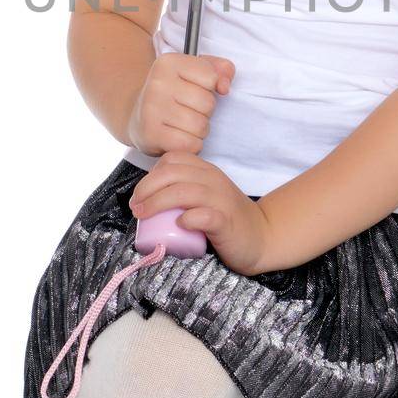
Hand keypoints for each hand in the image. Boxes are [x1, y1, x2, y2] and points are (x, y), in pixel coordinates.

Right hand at [127, 54, 235, 156]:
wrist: (136, 116)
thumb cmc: (173, 93)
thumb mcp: (194, 72)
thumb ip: (220, 69)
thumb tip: (224, 87)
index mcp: (169, 62)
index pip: (211, 77)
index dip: (209, 88)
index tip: (194, 89)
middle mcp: (157, 83)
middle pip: (207, 103)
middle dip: (205, 112)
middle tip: (188, 110)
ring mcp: (151, 109)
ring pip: (200, 126)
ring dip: (198, 130)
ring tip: (183, 125)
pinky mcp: (150, 134)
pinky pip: (190, 144)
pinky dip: (190, 145)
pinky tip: (178, 138)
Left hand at [129, 153, 276, 275]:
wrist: (261, 238)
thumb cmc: (226, 219)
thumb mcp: (206, 195)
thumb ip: (185, 189)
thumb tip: (147, 197)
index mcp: (207, 171)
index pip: (174, 159)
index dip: (151, 173)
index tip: (141, 194)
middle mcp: (214, 181)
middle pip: (173, 174)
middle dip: (147, 189)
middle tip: (136, 207)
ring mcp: (221, 201)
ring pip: (184, 191)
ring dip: (158, 202)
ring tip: (144, 216)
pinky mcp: (226, 223)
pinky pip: (204, 215)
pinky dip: (188, 218)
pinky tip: (179, 224)